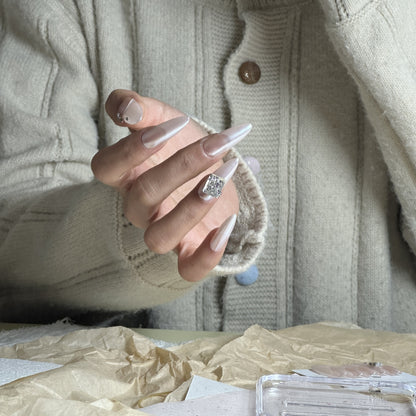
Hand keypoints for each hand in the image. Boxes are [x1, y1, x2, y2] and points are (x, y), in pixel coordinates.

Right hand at [91, 90, 250, 281]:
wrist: (214, 171)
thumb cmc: (183, 146)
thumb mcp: (166, 120)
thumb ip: (142, 109)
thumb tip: (127, 108)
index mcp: (127, 175)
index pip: (106, 168)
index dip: (134, 148)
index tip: (177, 123)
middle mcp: (140, 208)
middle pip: (144, 195)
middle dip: (182, 166)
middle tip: (217, 144)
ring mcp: (163, 232)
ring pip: (160, 237)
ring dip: (193, 206)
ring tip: (224, 176)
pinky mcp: (189, 251)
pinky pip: (188, 269)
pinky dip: (207, 255)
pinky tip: (228, 224)